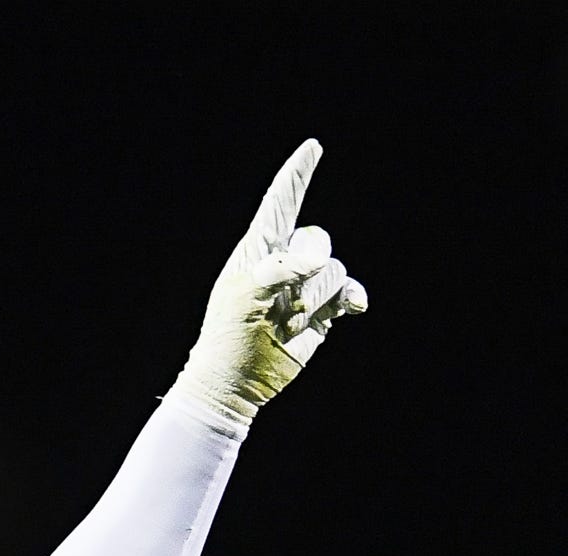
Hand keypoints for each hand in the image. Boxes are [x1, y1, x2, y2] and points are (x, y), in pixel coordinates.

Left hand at [173, 139, 366, 430]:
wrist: (236, 381)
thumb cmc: (228, 336)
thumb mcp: (243, 296)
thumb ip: (278, 269)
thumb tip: (318, 264)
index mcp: (256, 251)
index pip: (281, 203)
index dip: (297, 175)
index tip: (312, 147)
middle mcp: (284, 262)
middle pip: (317, 239)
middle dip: (306, 269)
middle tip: (278, 304)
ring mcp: (305, 286)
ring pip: (334, 270)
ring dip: (313, 300)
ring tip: (285, 323)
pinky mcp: (322, 310)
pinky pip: (348, 290)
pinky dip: (350, 298)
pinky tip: (353, 308)